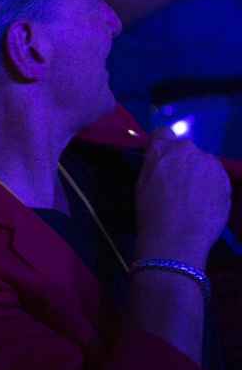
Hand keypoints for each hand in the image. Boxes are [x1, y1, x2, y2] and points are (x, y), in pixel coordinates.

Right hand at [135, 132, 230, 266]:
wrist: (178, 236)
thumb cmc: (151, 211)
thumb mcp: (142, 182)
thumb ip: (153, 163)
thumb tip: (160, 159)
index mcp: (164, 148)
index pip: (163, 133)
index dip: (162, 146)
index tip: (161, 160)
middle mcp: (189, 150)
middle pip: (186, 149)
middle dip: (182, 161)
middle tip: (177, 182)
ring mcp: (211, 165)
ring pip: (204, 163)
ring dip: (199, 172)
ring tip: (193, 195)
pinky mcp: (226, 180)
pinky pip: (217, 177)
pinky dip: (211, 185)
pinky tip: (204, 202)